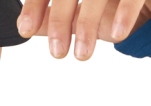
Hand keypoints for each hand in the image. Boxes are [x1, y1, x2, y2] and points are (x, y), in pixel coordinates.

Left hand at [17, 0, 150, 60]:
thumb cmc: (112, 2)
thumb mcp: (81, 9)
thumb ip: (54, 14)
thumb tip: (27, 26)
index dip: (35, 6)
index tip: (25, 29)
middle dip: (60, 20)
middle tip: (57, 52)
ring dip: (87, 25)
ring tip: (82, 55)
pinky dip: (124, 14)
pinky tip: (118, 36)